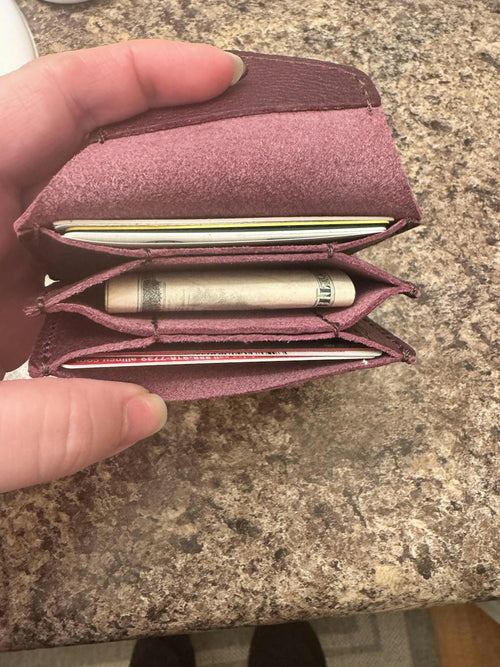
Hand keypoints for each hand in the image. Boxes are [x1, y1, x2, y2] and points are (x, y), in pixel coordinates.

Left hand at [0, 40, 245, 491]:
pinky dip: (136, 275)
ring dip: (165, 214)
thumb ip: (33, 430)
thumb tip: (145, 414)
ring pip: (95, 210)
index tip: (222, 75)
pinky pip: (86, 265)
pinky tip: (176, 294)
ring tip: (239, 222)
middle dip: (175, 138)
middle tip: (256, 154)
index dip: (141, 76)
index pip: (52, 105)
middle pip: (88, 147)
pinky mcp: (7, 301)